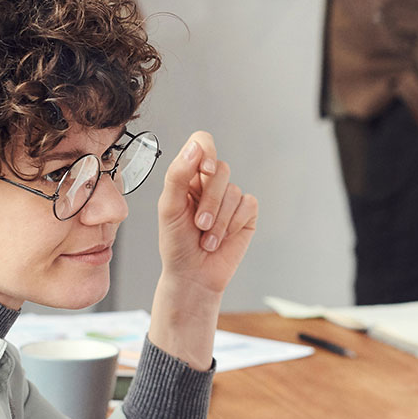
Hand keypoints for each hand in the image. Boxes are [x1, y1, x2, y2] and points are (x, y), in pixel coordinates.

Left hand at [157, 132, 257, 295]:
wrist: (193, 275)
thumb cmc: (176, 243)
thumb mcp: (169, 208)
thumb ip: (178, 175)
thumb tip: (196, 148)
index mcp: (188, 175)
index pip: (202, 143)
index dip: (207, 151)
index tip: (204, 170)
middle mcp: (210, 183)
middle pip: (221, 169)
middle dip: (210, 201)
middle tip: (199, 225)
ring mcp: (230, 198)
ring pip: (234, 191)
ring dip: (220, 220)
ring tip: (207, 239)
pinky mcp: (246, 213)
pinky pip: (248, 204)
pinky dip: (234, 224)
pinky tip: (223, 238)